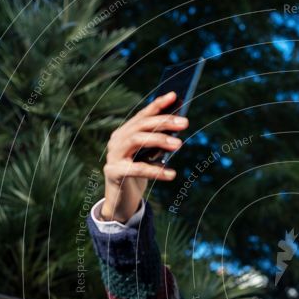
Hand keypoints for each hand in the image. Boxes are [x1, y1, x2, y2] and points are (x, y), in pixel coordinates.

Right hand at [100, 91, 188, 222]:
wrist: (121, 201)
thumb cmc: (138, 175)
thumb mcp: (150, 156)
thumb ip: (159, 143)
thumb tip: (179, 127)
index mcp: (125, 133)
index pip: (142, 115)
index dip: (157, 105)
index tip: (175, 96)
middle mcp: (117, 140)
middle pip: (141, 126)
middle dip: (164, 122)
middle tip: (185, 123)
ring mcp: (113, 156)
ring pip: (136, 141)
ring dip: (159, 140)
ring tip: (179, 144)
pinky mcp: (114, 173)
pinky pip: (137, 169)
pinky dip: (156, 170)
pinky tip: (171, 174)